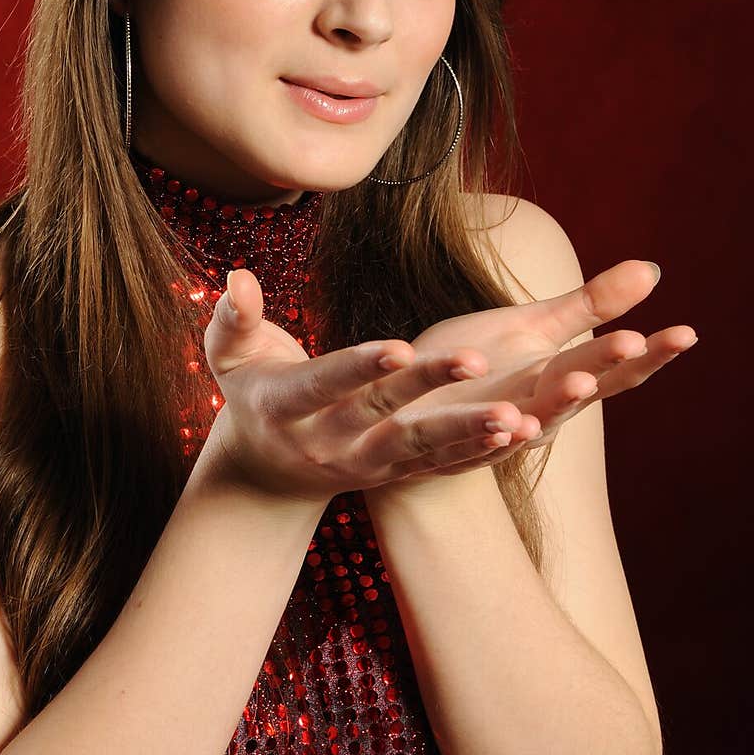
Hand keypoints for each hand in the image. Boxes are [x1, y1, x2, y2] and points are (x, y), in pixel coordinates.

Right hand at [199, 267, 526, 505]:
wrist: (265, 473)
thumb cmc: (250, 391)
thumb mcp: (228, 356)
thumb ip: (234, 317)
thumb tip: (237, 277)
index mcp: (285, 408)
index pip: (325, 385)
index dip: (360, 367)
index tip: (398, 346)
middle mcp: (327, 443)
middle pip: (383, 415)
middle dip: (429, 388)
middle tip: (477, 360)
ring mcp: (365, 466)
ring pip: (422, 450)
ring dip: (469, 432)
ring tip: (518, 416)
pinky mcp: (396, 477)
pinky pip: (442, 467)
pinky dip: (481, 454)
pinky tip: (524, 432)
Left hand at [358, 259, 697, 477]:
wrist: (405, 408)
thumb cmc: (479, 365)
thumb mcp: (537, 326)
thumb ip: (590, 304)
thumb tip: (653, 269)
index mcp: (556, 381)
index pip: (613, 370)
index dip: (650, 354)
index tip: (685, 332)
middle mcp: (531, 409)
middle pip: (574, 390)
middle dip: (601, 366)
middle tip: (633, 342)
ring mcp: (488, 428)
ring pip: (528, 421)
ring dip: (554, 403)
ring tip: (577, 382)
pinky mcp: (441, 437)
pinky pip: (467, 438)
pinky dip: (488, 433)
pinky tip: (508, 422)